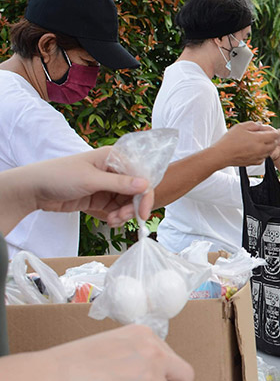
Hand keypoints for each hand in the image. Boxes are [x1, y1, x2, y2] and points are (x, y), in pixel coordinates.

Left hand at [0, 148, 153, 231]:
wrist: (32, 189)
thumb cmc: (58, 176)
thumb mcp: (90, 180)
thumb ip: (119, 183)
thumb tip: (146, 185)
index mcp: (114, 158)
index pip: (140, 175)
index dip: (145, 194)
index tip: (143, 213)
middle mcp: (114, 170)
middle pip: (136, 191)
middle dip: (132, 207)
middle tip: (122, 218)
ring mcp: (107, 185)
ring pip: (127, 202)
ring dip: (124, 214)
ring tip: (113, 221)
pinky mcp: (100, 198)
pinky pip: (116, 209)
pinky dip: (116, 217)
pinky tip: (109, 221)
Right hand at [20, 325, 193, 380]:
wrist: (53, 375)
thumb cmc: (74, 364)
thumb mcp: (114, 346)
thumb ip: (138, 356)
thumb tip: (150, 373)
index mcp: (146, 335)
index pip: (173, 360)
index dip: (167, 377)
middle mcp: (154, 350)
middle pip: (185, 376)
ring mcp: (151, 372)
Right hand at [214, 121, 279, 166]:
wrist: (222, 155)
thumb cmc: (230, 139)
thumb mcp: (241, 127)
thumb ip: (254, 125)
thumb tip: (262, 126)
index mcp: (259, 139)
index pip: (275, 135)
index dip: (279, 132)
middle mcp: (261, 149)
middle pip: (274, 144)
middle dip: (275, 139)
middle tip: (270, 135)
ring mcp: (258, 157)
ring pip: (270, 151)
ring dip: (270, 146)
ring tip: (262, 141)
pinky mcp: (254, 162)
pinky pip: (264, 157)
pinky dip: (264, 153)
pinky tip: (257, 149)